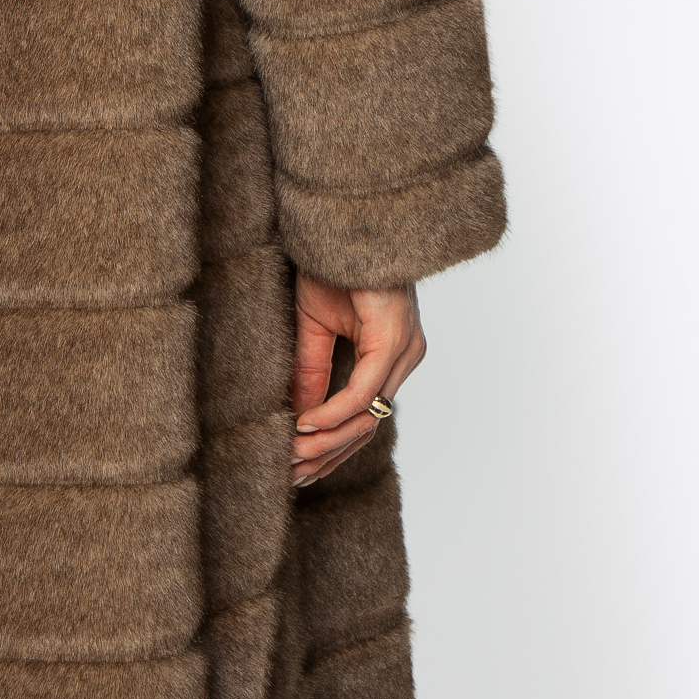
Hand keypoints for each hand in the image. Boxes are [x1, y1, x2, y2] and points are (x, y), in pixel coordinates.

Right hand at [288, 276, 424, 489]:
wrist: (347, 226)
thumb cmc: (334, 266)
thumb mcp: (314, 328)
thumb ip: (311, 372)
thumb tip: (299, 416)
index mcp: (391, 356)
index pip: (365, 418)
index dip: (332, 447)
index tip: (298, 467)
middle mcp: (406, 357)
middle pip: (369, 426)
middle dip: (328, 455)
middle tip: (292, 473)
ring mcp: (405, 350)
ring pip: (369, 416)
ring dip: (329, 440)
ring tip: (293, 454)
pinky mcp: (395, 339)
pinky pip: (366, 390)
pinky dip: (335, 411)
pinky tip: (306, 422)